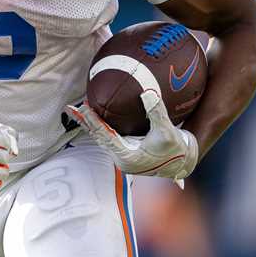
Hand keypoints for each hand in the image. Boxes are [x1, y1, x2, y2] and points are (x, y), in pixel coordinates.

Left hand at [64, 90, 197, 179]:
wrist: (183, 163)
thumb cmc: (176, 149)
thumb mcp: (168, 132)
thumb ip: (156, 113)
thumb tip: (147, 93)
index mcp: (127, 157)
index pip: (105, 136)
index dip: (93, 121)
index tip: (84, 108)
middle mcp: (121, 158)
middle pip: (98, 137)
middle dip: (85, 122)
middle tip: (71, 108)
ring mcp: (122, 155)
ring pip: (101, 137)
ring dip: (90, 124)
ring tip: (77, 110)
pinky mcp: (125, 151)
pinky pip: (108, 136)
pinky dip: (100, 126)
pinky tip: (94, 116)